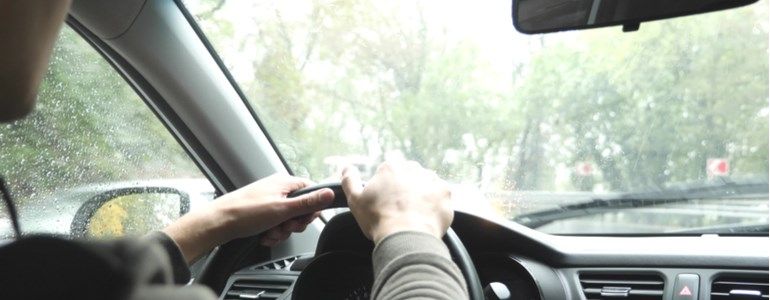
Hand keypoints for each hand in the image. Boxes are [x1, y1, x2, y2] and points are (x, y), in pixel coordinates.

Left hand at [163, 174, 333, 262]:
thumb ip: (308, 203)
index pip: (311, 191)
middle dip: (294, 223)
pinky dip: (272, 232)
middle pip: (300, 208)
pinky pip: (275, 224)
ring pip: (287, 219)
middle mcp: (277, 189)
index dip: (311, 208)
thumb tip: (330, 193)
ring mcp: (269, 200)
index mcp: (285, 182)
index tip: (305, 219)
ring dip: (282, 231)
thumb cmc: (245, 212)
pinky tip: (264, 236)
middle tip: (284, 227)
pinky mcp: (261, 212)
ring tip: (270, 233)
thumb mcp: (283, 209)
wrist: (219, 223)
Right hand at [341, 161, 452, 243]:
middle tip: (400, 210)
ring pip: (426, 185)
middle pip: (409, 176)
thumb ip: (349, 179)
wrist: (406, 236)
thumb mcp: (355, 199)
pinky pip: (441, 197)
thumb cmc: (379, 219)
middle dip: (406, 189)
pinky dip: (435, 205)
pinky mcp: (446, 193)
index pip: (390, 173)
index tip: (387, 203)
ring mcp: (432, 180)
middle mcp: (413, 168)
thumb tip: (346, 166)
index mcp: (391, 167)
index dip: (387, 189)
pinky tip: (426, 217)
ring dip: (422, 195)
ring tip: (414, 215)